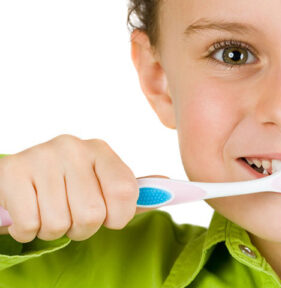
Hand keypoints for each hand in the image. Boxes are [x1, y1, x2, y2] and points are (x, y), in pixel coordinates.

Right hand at [0, 134, 165, 242]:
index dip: (118, 217)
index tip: (109, 218)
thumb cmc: (66, 185)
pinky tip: (28, 213)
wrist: (18, 178)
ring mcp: (41, 157)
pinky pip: (29, 225)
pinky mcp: (11, 172)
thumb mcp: (100, 183)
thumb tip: (167, 186)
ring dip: (53, 230)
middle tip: (71, 215)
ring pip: (59, 224)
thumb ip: (130, 190)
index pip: (126, 192)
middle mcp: (73, 147)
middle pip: (92, 214)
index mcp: (100, 150)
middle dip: (82, 228)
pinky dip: (28, 230)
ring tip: (49, 212)